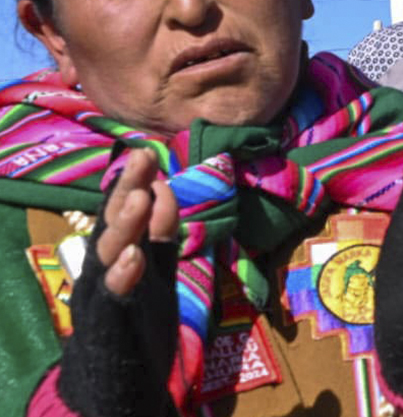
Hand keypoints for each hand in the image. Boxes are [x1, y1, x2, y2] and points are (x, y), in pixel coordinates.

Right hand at [58, 149, 179, 416]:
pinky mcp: (107, 321)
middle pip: (114, 223)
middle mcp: (105, 267)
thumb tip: (166, 190)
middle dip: (127, 189)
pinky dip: (123, 275)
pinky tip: (134, 256)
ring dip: (124, 224)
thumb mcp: (155, 271)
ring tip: (138, 197)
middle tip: (142, 157)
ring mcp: (103, 293)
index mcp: (118, 253)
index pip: (125, 211)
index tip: (149, 152)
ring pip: (110, 253)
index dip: (135, 183)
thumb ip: (161, 235)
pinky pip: (114, 295)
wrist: (116, 381)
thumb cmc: (135, 320)